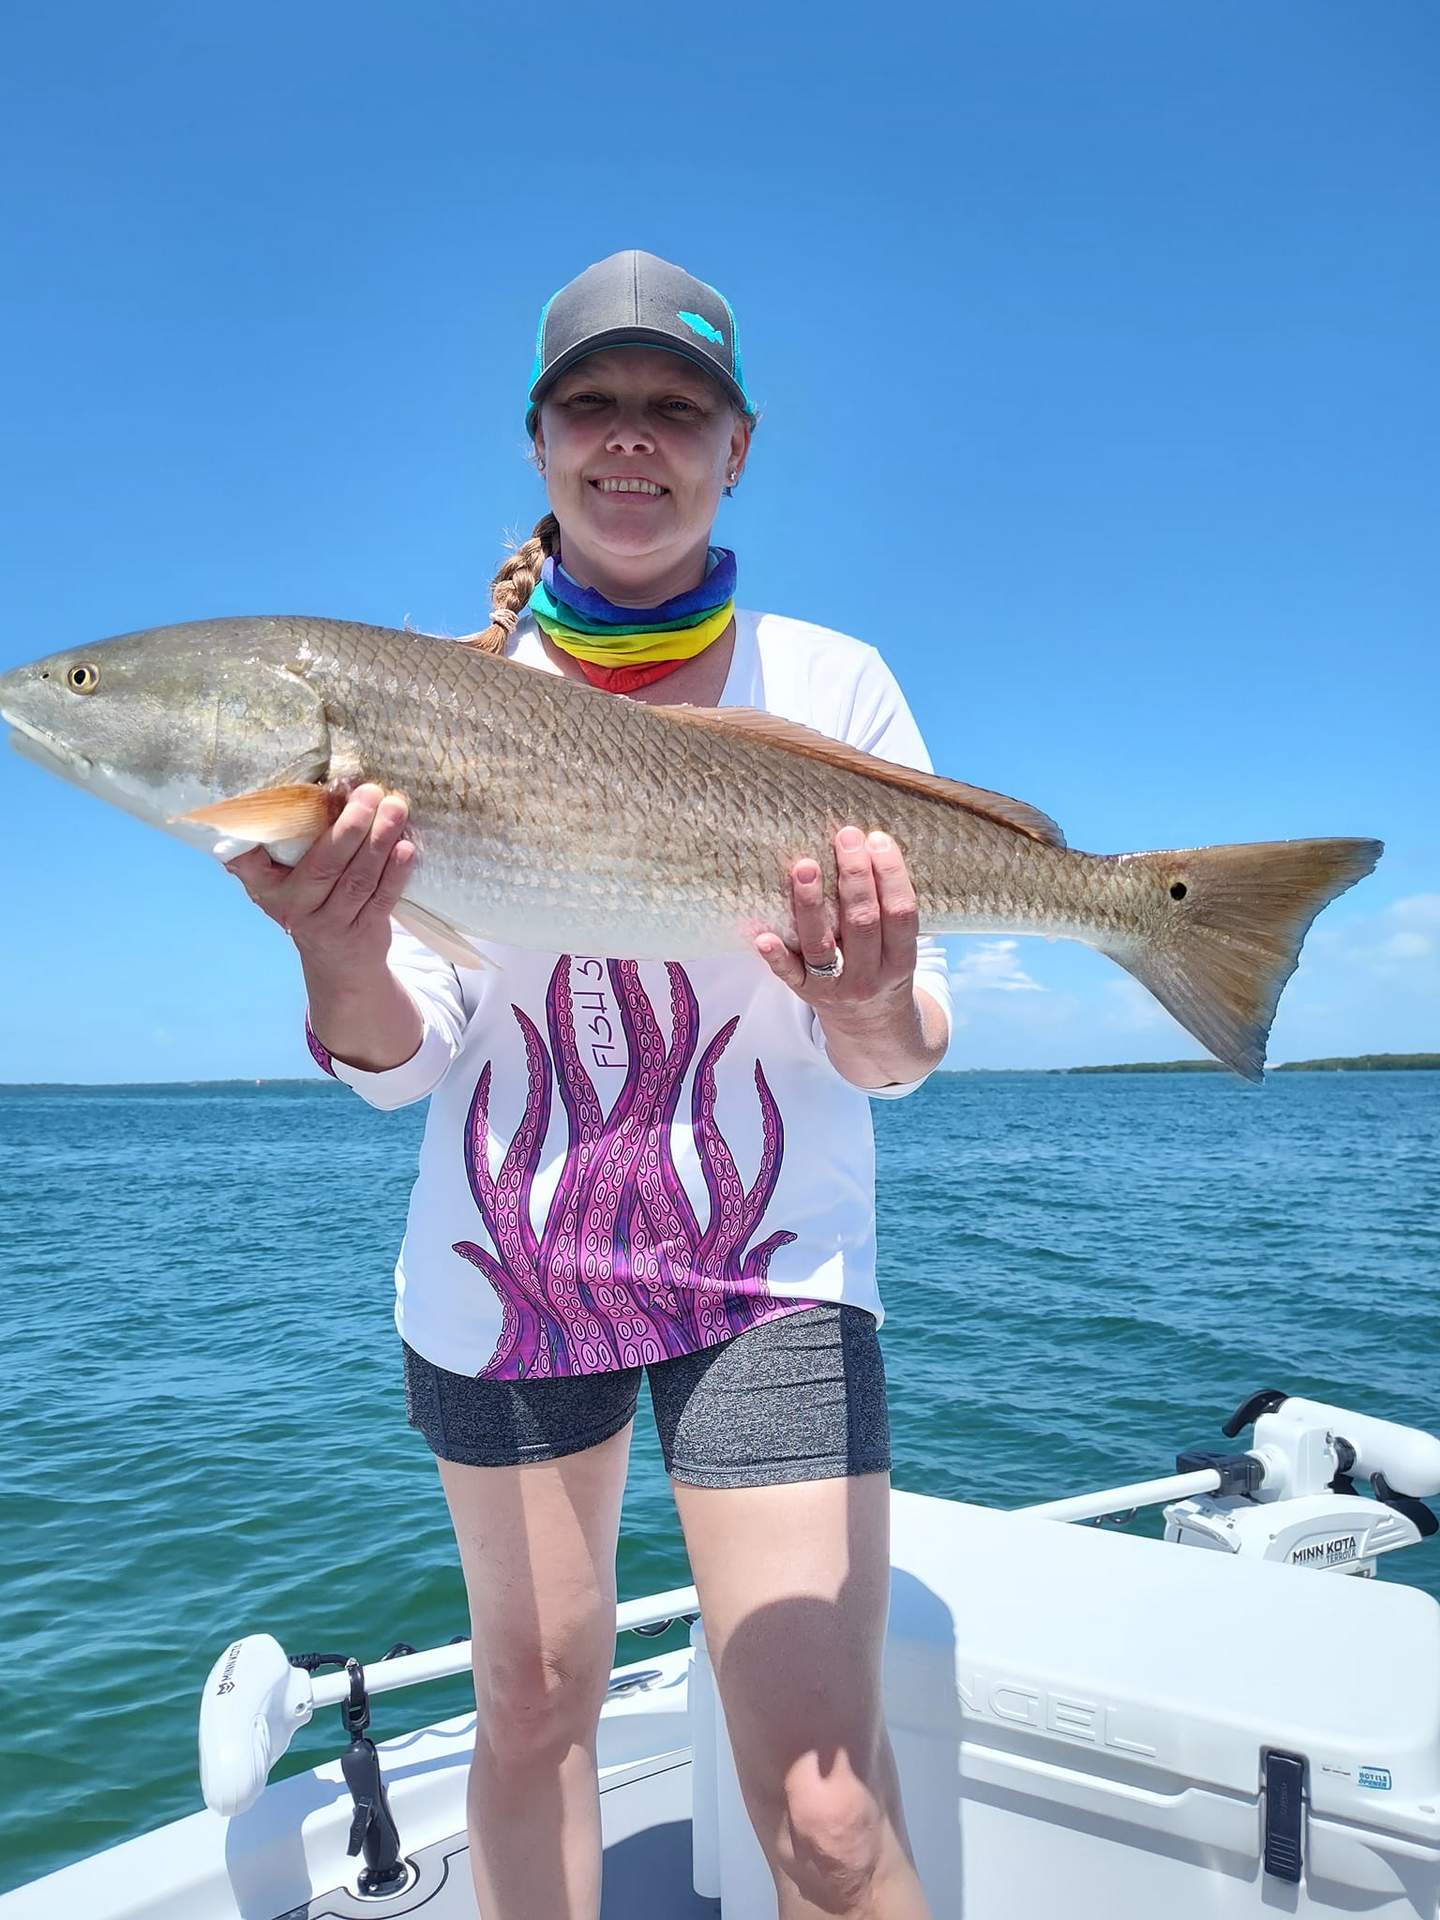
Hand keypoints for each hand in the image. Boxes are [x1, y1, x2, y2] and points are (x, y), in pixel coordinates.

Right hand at [225, 783, 413, 975]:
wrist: (338, 964)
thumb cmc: (311, 902)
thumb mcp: (284, 881)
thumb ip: (286, 845)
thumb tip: (319, 789)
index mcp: (268, 888)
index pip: (254, 861)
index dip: (262, 834)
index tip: (277, 802)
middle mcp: (296, 907)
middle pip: (325, 865)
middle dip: (351, 827)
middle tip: (370, 793)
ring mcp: (331, 923)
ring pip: (358, 879)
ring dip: (379, 841)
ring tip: (395, 809)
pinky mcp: (364, 932)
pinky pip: (382, 898)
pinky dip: (397, 872)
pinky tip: (406, 848)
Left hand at [754, 825, 917, 1026]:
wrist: (873, 1031)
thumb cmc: (885, 971)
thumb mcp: (901, 949)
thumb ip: (891, 912)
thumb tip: (872, 847)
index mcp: (901, 960)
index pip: (900, 913)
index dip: (891, 875)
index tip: (877, 839)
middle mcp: (870, 975)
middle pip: (862, 923)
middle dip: (854, 876)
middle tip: (845, 836)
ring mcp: (836, 987)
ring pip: (821, 944)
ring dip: (811, 904)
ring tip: (805, 865)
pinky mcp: (806, 994)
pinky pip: (789, 975)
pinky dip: (775, 956)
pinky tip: (763, 935)